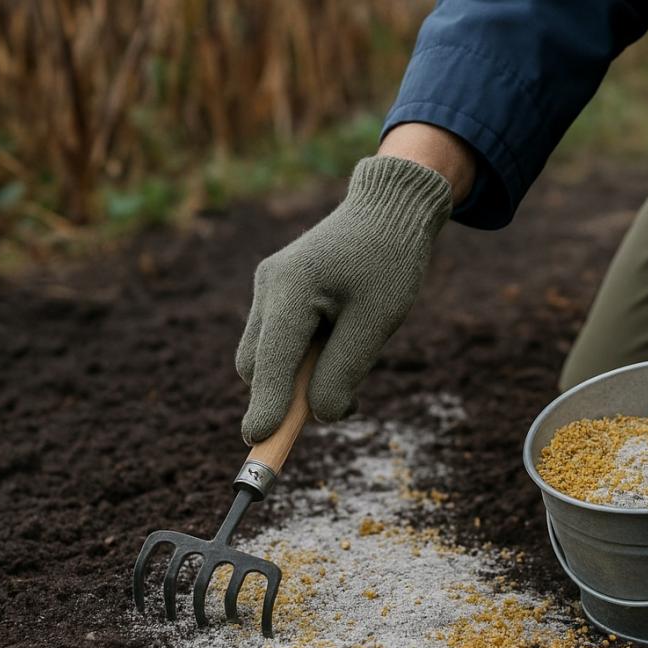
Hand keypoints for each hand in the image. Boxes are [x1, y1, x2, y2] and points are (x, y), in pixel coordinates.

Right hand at [236, 155, 451, 441]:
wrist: (389, 208)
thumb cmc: (390, 261)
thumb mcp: (377, 321)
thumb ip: (345, 370)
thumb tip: (320, 417)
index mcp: (290, 288)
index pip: (269, 361)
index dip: (266, 404)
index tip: (259, 439)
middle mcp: (269, 287)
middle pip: (258, 367)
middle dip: (287, 395)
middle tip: (348, 401)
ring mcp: (270, 288)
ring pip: (269, 357)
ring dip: (302, 376)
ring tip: (356, 352)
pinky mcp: (279, 292)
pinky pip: (283, 342)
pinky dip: (307, 357)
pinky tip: (345, 339)